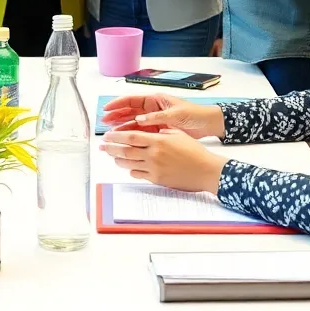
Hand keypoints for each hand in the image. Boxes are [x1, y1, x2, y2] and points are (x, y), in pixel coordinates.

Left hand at [100, 129, 225, 192]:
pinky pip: (138, 174)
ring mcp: (154, 168)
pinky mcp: (157, 180)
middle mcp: (153, 155)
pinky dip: (131, 170)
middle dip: (111, 148)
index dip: (116, 136)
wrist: (206, 170)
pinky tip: (129, 167)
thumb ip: (161, 131)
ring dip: (118, 159)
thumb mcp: (177, 134)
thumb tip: (149, 130)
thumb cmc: (195, 151)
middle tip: (103, 146)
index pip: (131, 137)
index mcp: (158, 141)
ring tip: (112, 156)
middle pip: (125, 151)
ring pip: (129, 163)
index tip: (108, 135)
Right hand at [101, 93, 224, 138]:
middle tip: (104, 123)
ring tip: (110, 133)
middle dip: (116, 116)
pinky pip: (142, 133)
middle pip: (129, 112)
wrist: (208, 125)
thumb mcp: (176, 114)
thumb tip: (139, 119)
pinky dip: (132, 136)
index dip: (118, 104)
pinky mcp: (158, 131)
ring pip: (134, 123)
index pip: (132, 100)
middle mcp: (152, 109)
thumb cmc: (194, 114)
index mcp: (156, 100)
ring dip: (122, 127)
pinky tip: (124, 140)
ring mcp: (154, 121)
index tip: (107, 108)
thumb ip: (157, 117)